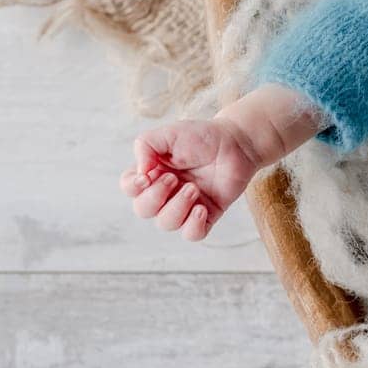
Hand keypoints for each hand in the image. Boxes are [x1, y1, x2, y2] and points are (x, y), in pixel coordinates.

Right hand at [119, 119, 260, 240]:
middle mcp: (165, 192)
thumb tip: (140, 172)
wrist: (237, 143)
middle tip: (174, 178)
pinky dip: (193, 225)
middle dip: (156, 196)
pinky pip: (192, 234)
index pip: (130, 188)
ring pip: (166, 223)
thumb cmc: (202, 137)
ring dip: (177, 207)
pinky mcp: (206, 215)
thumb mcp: (169, 133)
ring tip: (193, 188)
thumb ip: (145, 145)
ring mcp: (185, 205)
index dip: (133, 187)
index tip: (147, 175)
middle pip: (143, 210)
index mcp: (153, 173)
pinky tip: (201, 208)